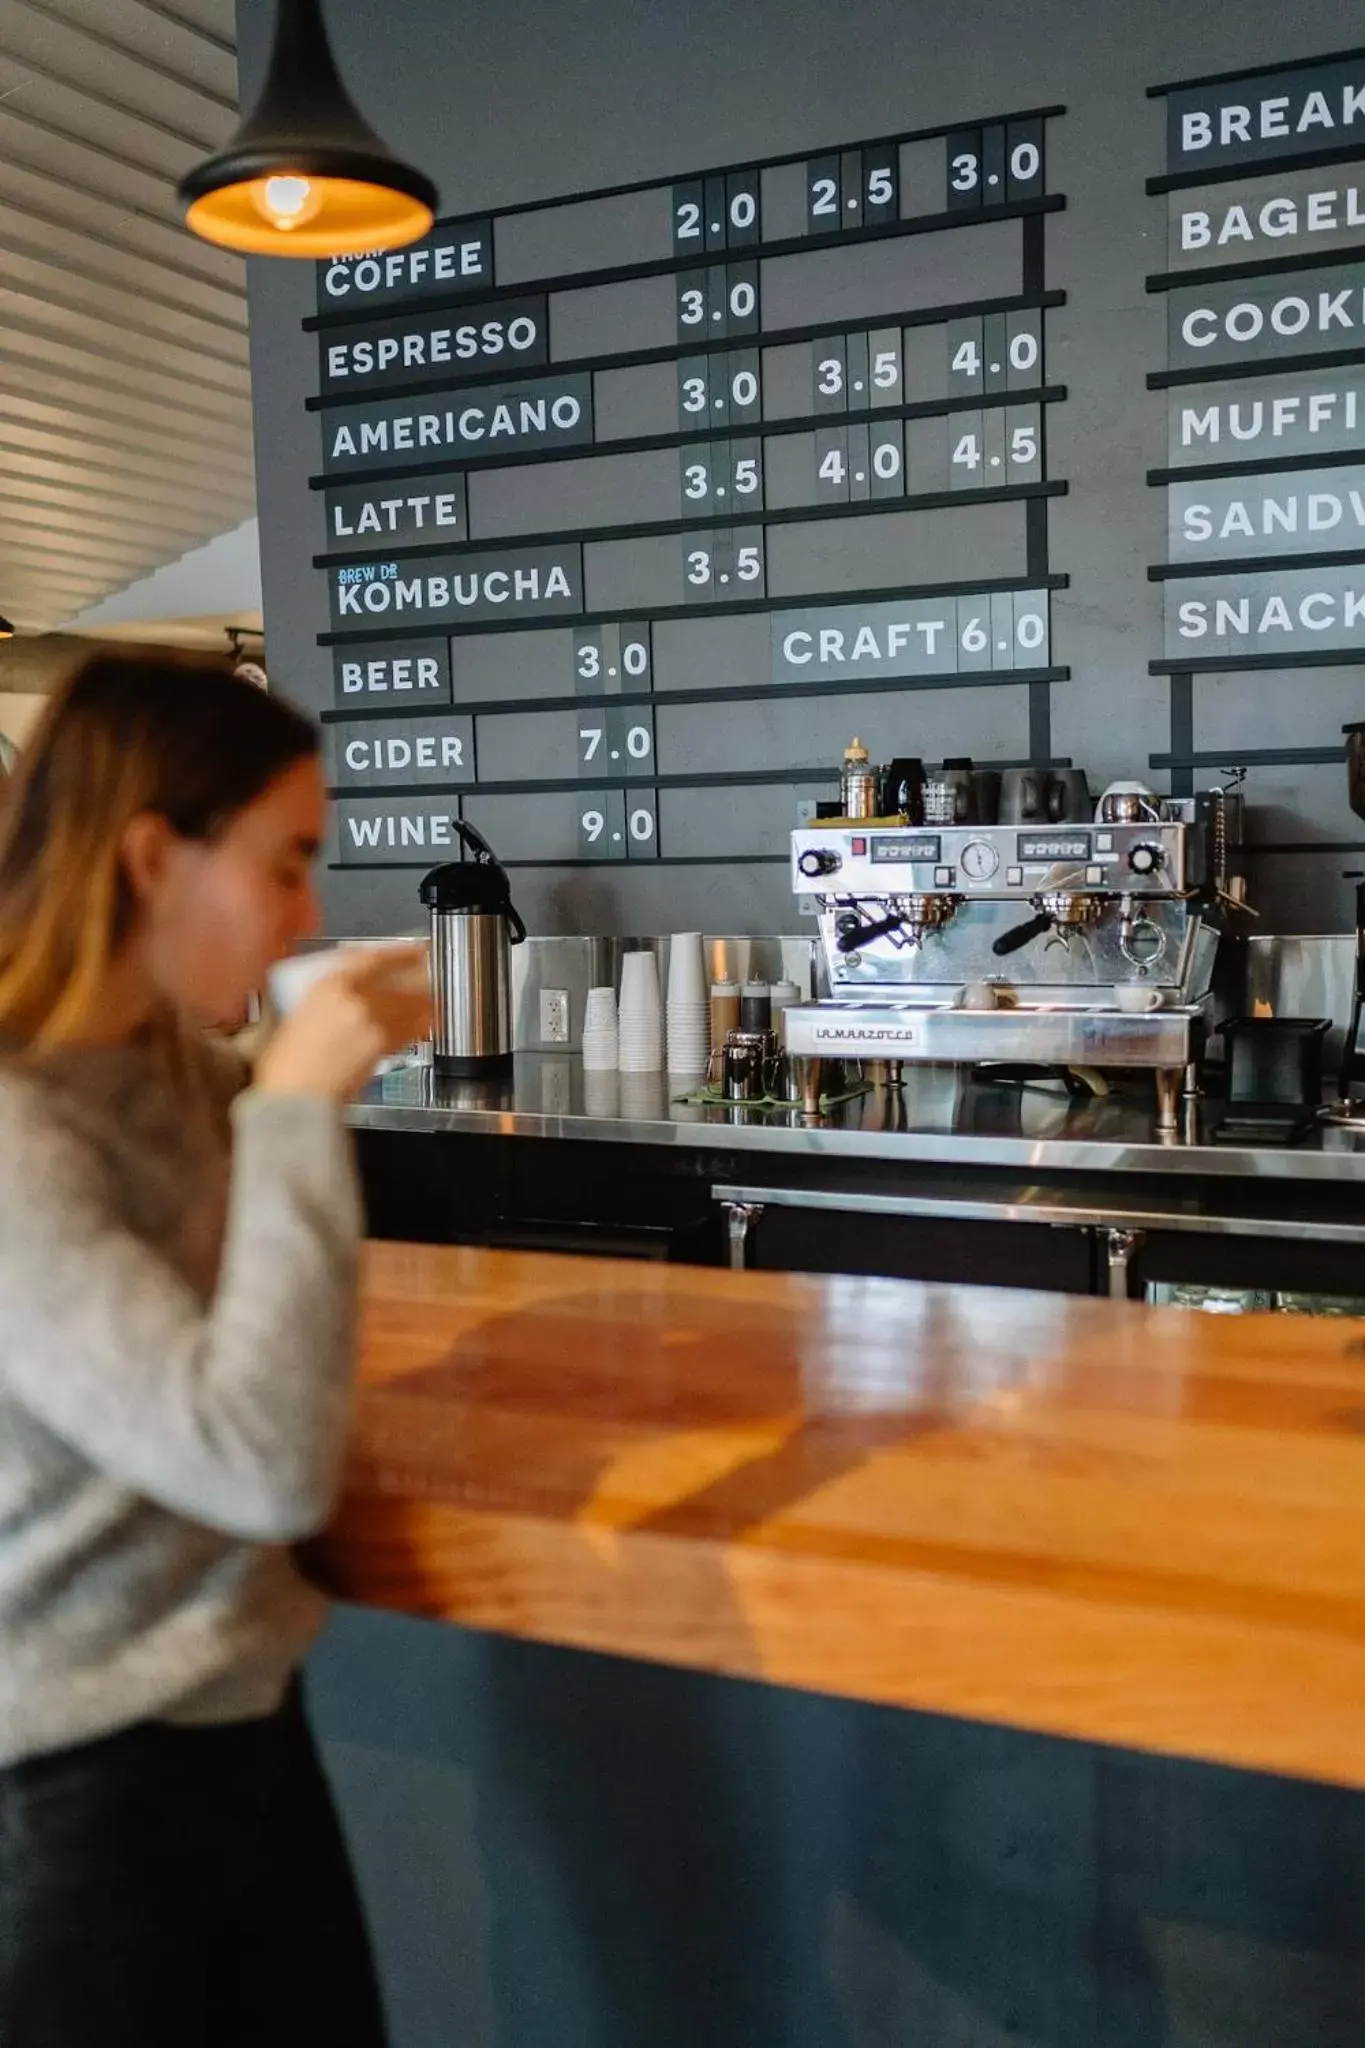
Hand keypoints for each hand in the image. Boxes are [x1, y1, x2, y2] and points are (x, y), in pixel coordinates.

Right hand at [255, 945, 431, 1101]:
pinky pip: (411, 1029)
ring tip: (430, 1001)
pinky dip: (420, 1025)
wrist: (296, 1096)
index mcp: (328, 985)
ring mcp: (373, 1022)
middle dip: (418, 978)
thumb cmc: (288, 1063)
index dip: (399, 953)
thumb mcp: (296, 1016)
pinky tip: (423, 1024)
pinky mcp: (384, 1046)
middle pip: (401, 979)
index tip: (413, 951)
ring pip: (412, 1004)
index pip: (373, 958)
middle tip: (428, 975)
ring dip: (424, 1002)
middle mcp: (355, 998)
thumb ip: (325, 999)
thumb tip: (347, 992)